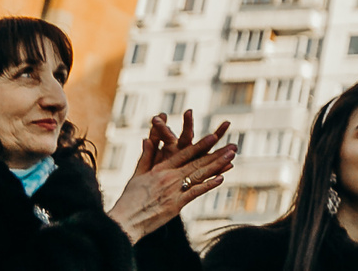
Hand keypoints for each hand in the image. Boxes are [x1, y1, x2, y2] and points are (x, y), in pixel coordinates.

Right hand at [106, 110, 233, 243]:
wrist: (124, 221)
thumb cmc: (129, 199)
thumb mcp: (137, 175)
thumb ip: (146, 156)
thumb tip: (147, 138)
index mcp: (160, 169)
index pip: (184, 154)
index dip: (200, 145)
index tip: (214, 136)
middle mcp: (169, 177)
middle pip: (197, 162)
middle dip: (216, 153)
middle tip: (233, 146)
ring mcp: (174, 191)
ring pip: (199, 175)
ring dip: (217, 165)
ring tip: (232, 157)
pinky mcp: (176, 205)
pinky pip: (195, 192)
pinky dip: (208, 185)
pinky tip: (221, 178)